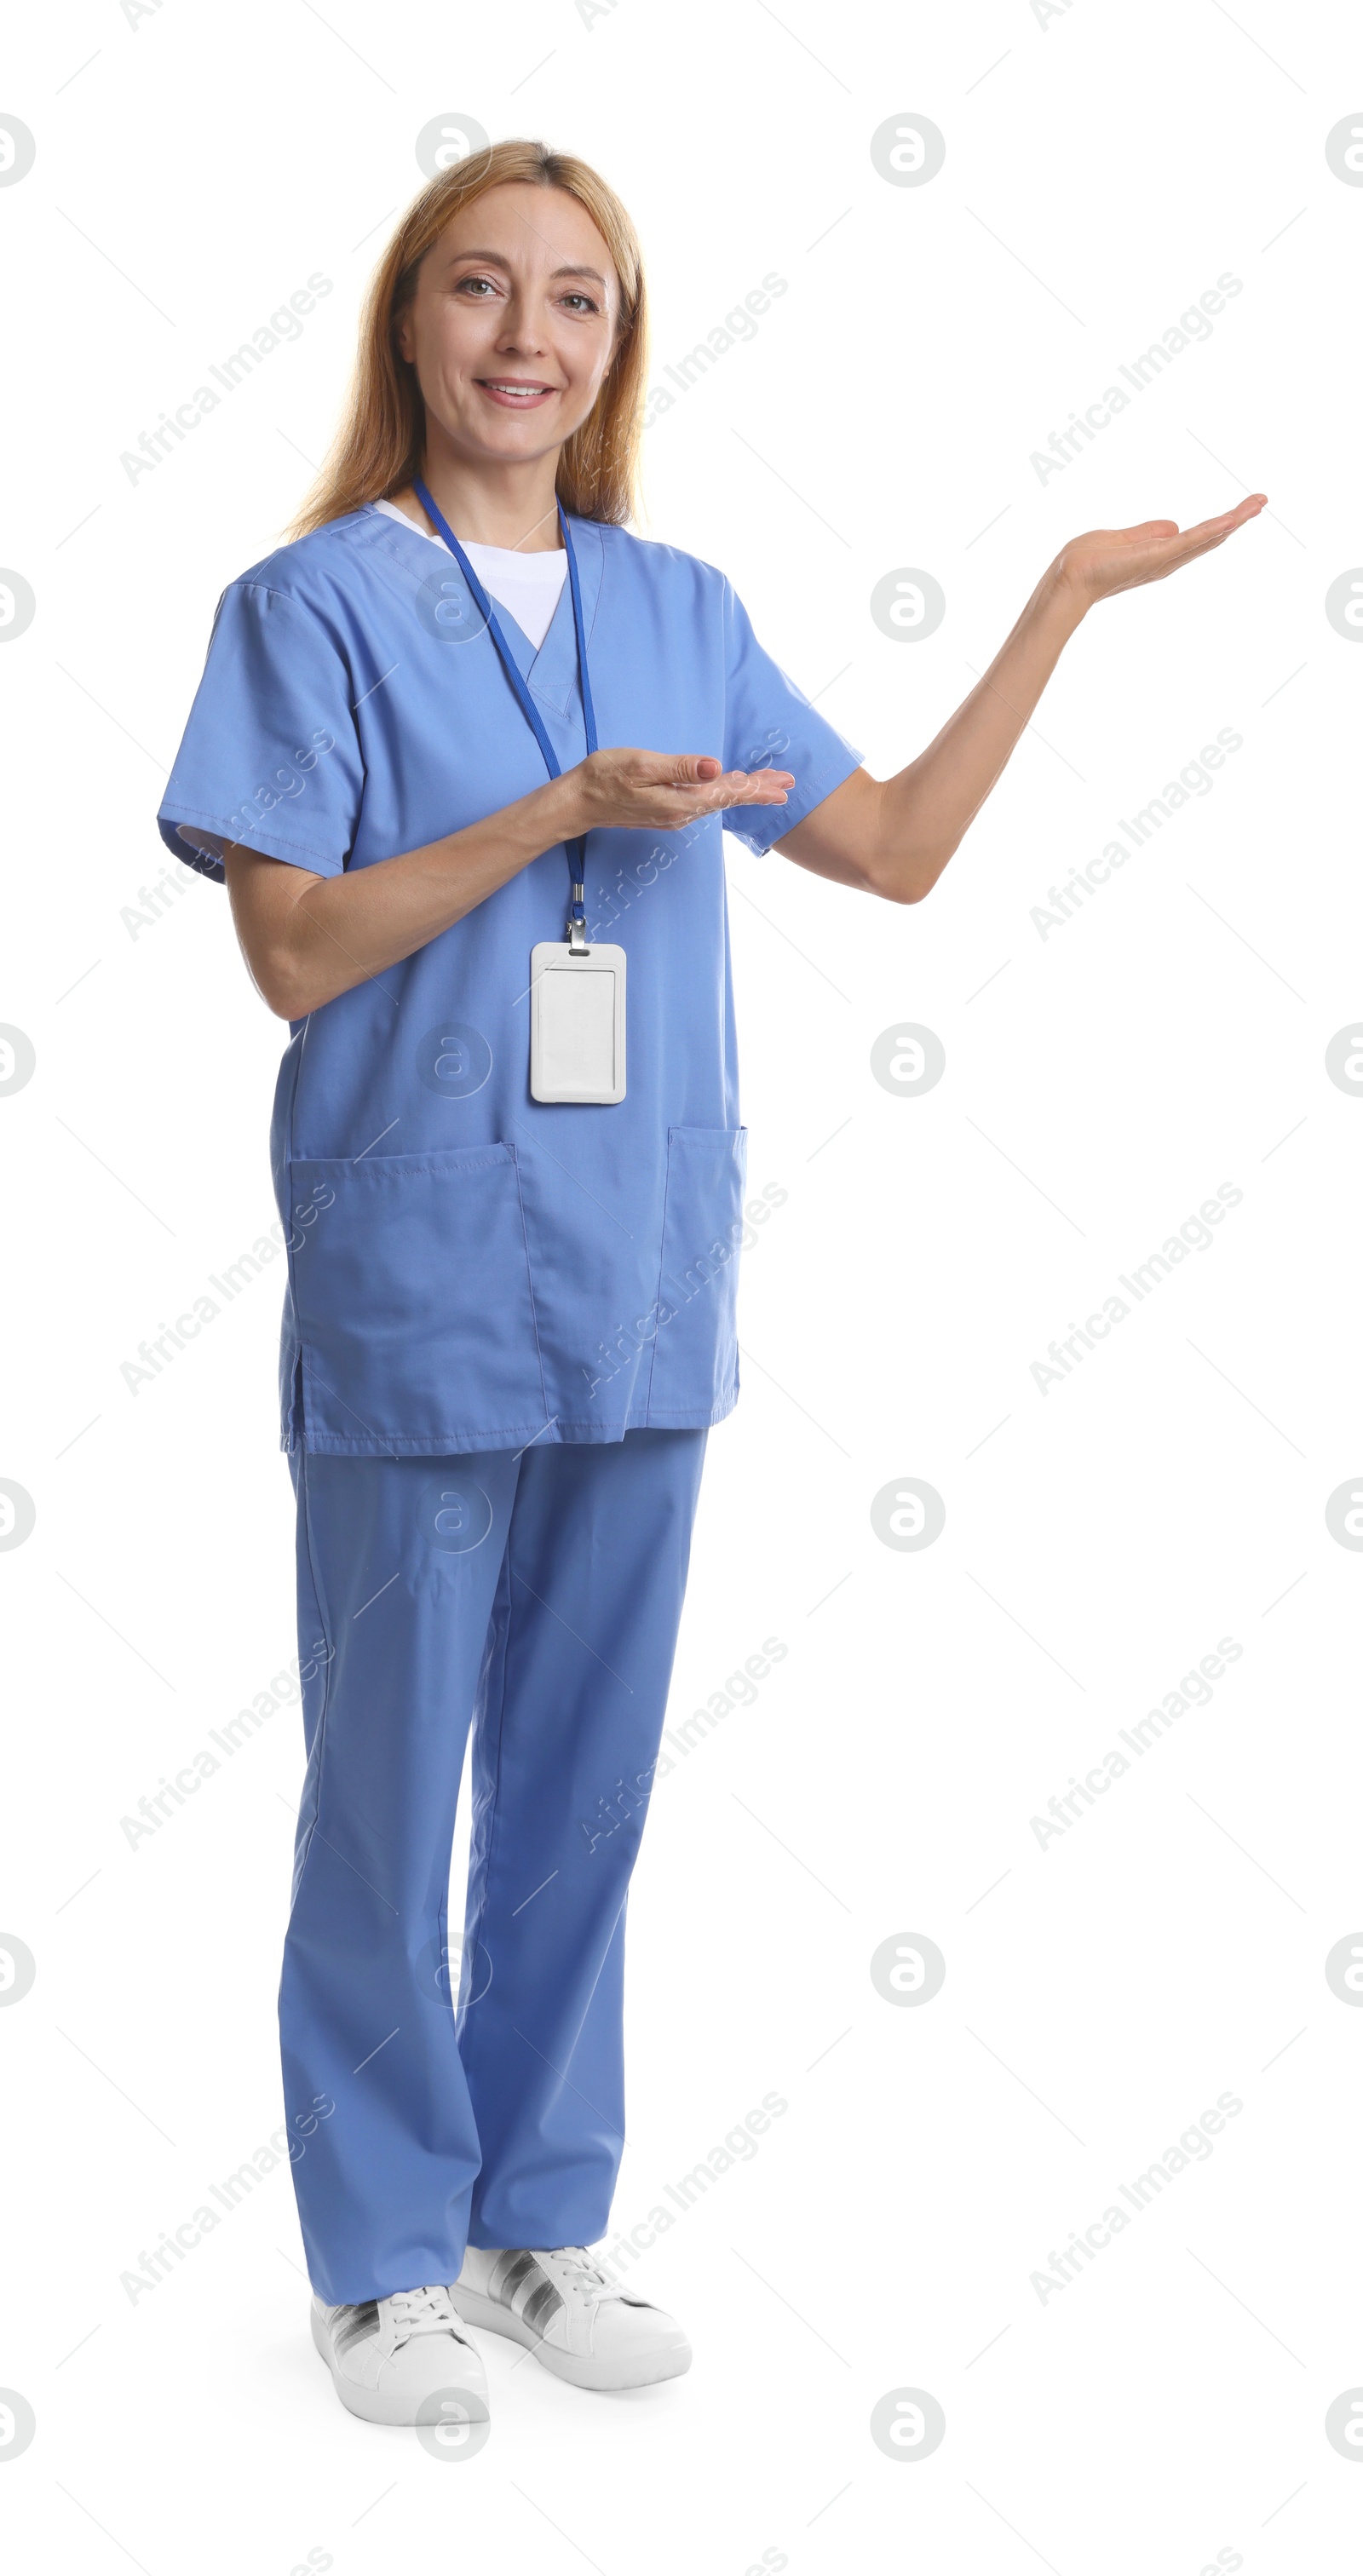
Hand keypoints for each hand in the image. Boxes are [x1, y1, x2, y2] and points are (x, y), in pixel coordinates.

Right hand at [555, 747, 794, 837]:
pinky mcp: (666, 810)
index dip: (757, 788)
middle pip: (728, 799)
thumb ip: (681, 767)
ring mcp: (674, 814)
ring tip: (767, 785)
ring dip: (742, 792)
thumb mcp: (643, 765)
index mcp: (680, 801)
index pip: (728, 794)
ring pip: (717, 801)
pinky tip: (729, 787)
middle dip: (758, 790)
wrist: (579, 802)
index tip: (782, 785)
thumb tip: (716, 768)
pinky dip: (722, 793)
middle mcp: (682, 813)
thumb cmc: (605, 778)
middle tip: (787, 784)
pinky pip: (703, 802)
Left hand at [1052, 492, 1266, 613]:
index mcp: (1158, 556)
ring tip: (1258, 503)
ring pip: (1207, 538)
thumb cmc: (1086, 561)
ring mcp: (1165, 560)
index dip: (1218, 525)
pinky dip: (1213, 529)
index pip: (1195, 538)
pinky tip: (1233, 519)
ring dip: (1235, 520)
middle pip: (1209, 538)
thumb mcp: (1121, 538)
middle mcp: (1167, 561)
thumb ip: (1147, 532)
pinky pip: (1192, 540)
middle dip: (1236, 520)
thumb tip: (1173, 526)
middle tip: (1261, 502)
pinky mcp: (1159, 556)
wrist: (1070, 577)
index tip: (1239, 509)